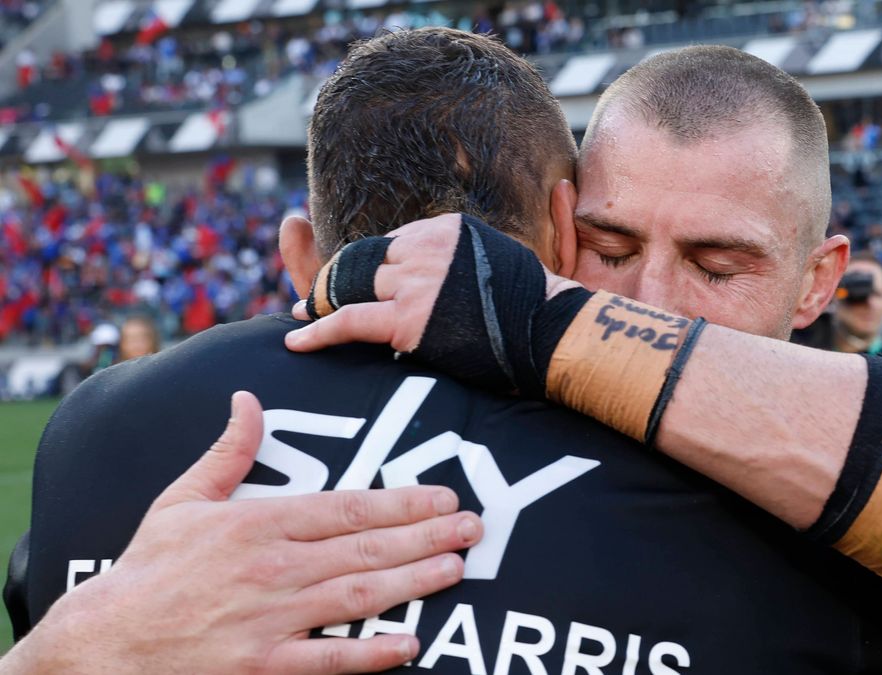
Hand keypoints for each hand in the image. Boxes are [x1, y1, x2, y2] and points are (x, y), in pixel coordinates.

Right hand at [2, 391, 481, 674]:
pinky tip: (409, 644)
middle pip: (365, 547)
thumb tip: (247, 399)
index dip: (402, 503)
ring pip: (357, 595)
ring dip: (412, 581)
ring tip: (456, 568)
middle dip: (426, 535)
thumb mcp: (183, 499)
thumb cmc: (148, 569)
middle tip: (474, 527)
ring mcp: (271, 619)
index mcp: (260, 523)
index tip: (442, 497)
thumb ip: (227, 451)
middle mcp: (274, 568)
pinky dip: (369, 653)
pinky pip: (327, 659)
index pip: (348, 508)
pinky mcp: (263, 665)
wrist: (104, 643)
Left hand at [285, 214, 582, 394]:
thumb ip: (466, 255)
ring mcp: (414, 281)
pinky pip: (347, 320)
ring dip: (321, 302)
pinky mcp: (407, 318)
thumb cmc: (536, 307)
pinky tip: (297, 341)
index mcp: (445, 228)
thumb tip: (466, 252)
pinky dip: (317, 332)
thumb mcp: (501, 257)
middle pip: (361, 259)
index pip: (387, 240)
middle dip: (335, 278)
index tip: (352, 277)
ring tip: (304, 316)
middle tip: (315, 296)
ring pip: (348, 286)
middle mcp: (424, 247)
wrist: (555, 334)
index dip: (367, 264)